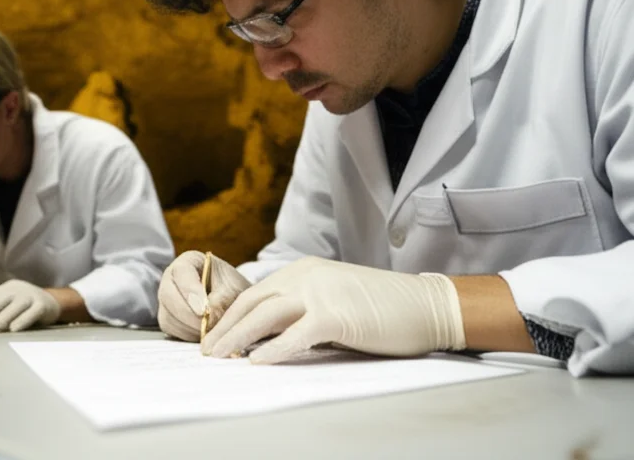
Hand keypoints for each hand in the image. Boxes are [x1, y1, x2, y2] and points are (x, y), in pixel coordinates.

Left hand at [0, 279, 61, 332]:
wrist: (53, 302)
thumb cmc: (24, 306)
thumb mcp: (7, 303)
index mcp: (6, 288)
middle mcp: (17, 289)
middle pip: (0, 301)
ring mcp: (31, 296)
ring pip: (16, 306)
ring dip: (3, 318)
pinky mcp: (43, 305)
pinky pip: (33, 312)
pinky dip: (23, 320)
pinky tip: (14, 329)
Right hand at [157, 251, 251, 341]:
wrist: (235, 304)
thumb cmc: (233, 290)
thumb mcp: (233, 289)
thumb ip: (221, 299)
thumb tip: (208, 317)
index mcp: (188, 262)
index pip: (182, 272)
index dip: (190, 291)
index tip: (204, 310)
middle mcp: (172, 279)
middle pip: (168, 296)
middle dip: (189, 314)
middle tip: (208, 326)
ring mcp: (167, 300)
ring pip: (169, 316)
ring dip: (191, 328)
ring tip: (212, 330)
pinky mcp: (168, 319)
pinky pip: (172, 331)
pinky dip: (189, 336)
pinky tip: (205, 335)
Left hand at [201, 257, 466, 363]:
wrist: (426, 305)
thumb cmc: (384, 308)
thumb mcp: (335, 300)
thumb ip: (303, 311)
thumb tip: (270, 337)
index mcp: (305, 270)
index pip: (256, 293)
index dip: (231, 315)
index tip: (214, 336)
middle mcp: (307, 275)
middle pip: (253, 301)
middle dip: (225, 326)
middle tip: (206, 350)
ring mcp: (321, 293)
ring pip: (266, 315)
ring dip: (237, 337)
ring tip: (219, 357)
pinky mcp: (337, 315)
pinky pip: (295, 335)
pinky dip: (273, 349)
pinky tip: (256, 363)